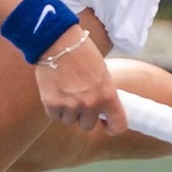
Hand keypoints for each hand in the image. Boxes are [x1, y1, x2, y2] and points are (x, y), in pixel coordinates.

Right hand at [34, 13, 122, 133]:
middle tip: (78, 99)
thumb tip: (101, 109)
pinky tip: (55, 91)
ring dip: (68, 111)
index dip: (112, 128)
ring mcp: (71, 106)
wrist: (58, 42)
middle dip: (83, 116)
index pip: (118, 126)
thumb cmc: (82, 53)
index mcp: (108, 95)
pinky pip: (55, 116)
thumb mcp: (102, 73)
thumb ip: (103, 93)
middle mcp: (90, 104)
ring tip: (65, 91)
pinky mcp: (52, 105)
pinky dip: (54, 107)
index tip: (105, 124)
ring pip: (69, 121)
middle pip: (88, 126)